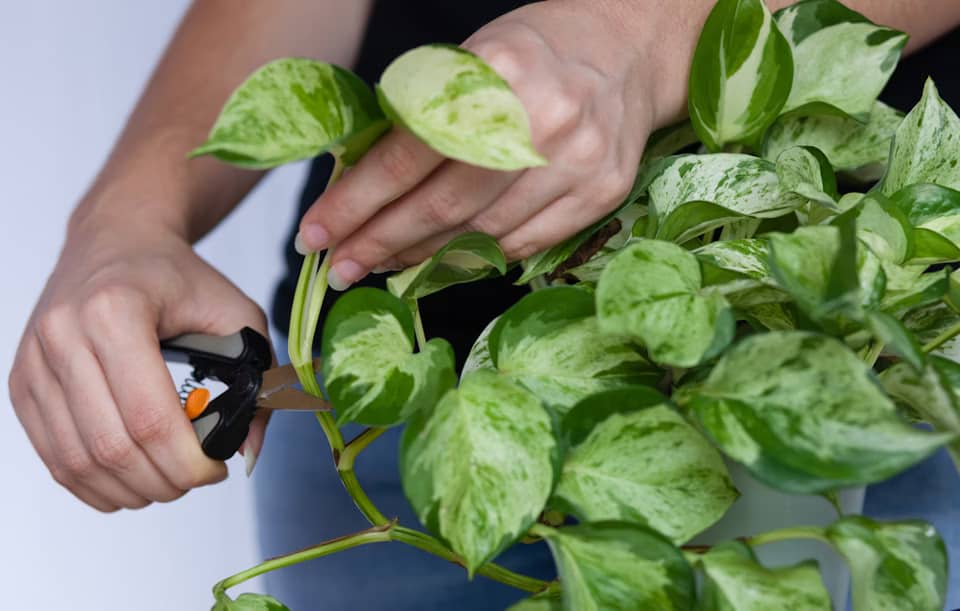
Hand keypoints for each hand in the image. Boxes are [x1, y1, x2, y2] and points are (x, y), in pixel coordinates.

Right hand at [7, 208, 268, 511]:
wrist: (118, 241)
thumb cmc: (178, 278)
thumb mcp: (237, 314)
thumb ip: (256, 379)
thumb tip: (248, 451)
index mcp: (117, 311)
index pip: (149, 417)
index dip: (187, 462)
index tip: (216, 470)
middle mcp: (64, 335)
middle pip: (111, 447)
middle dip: (163, 481)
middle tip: (196, 479)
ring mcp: (35, 361)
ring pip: (78, 461)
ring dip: (129, 489)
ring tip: (168, 480)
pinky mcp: (22, 383)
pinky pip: (53, 456)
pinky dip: (94, 484)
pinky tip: (131, 481)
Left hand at [298, 0, 668, 288]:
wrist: (626, 50)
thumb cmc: (532, 51)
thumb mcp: (468, 58)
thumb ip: (421, 118)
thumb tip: (357, 188)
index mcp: (498, 72)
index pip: (409, 155)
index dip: (356, 202)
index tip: (315, 232)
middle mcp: (544, 120)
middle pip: (443, 206)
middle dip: (380, 242)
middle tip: (339, 266)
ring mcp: (580, 162)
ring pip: (481, 234)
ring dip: (422, 257)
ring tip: (382, 263)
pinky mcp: (603, 194)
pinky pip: (523, 245)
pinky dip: (475, 257)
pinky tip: (441, 259)